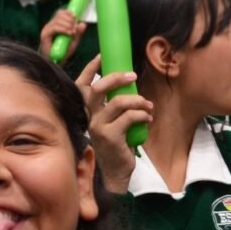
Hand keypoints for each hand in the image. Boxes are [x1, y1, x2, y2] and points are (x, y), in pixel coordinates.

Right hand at [40, 8, 85, 60]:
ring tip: (72, 32)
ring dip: (67, 24)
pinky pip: (54, 27)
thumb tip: (83, 24)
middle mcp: (50, 25)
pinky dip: (63, 29)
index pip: (61, 12)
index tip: (76, 17)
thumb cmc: (63, 51)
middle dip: (70, 20)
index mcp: (56, 24)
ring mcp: (47, 30)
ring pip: (57, 20)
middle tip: (75, 28)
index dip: (69, 13)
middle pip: (59, 14)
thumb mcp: (74, 41)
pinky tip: (68, 33)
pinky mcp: (44, 35)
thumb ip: (78, 33)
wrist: (55, 62)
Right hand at [75, 59, 151, 193]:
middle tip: (132, 76)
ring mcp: (98, 127)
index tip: (102, 57)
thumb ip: (114, 107)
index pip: (82, 86)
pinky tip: (148, 119)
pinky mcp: (110, 136)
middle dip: (116, 78)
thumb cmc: (116, 145)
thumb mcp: (112, 123)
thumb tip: (130, 85)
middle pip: (98, 89)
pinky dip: (143, 115)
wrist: (114, 173)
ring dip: (138, 101)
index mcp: (88, 112)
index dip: (90, 69)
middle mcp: (89, 117)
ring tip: (148, 106)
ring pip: (119, 102)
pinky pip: (130, 117)